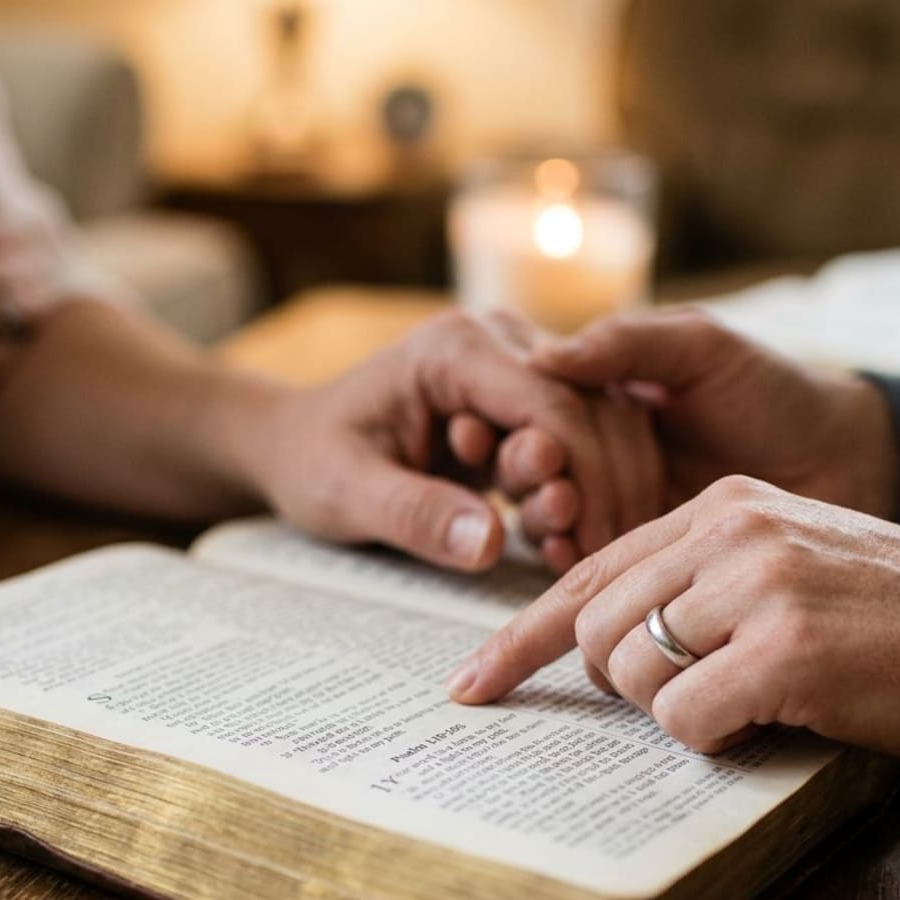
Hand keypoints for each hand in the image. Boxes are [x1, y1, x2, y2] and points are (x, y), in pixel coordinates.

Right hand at [0, 217, 55, 467]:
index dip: (20, 246)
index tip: (35, 257)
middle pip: (21, 264)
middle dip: (40, 276)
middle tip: (54, 289)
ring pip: (30, 304)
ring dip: (40, 312)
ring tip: (46, 318)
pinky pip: (20, 351)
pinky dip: (22, 353)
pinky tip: (20, 358)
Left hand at [225, 309, 660, 572]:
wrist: (297, 444)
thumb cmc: (312, 461)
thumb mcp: (346, 493)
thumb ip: (416, 514)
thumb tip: (491, 544)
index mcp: (453, 349)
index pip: (550, 403)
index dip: (583, 475)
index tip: (588, 541)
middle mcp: (496, 342)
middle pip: (590, 406)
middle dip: (602, 487)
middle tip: (591, 556)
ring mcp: (516, 368)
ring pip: (600, 421)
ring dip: (600, 490)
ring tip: (573, 552)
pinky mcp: (522, 403)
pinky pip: (580, 441)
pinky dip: (585, 491)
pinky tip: (565, 541)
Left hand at [449, 476, 899, 763]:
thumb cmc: (888, 620)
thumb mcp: (779, 572)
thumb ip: (692, 587)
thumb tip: (606, 648)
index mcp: (719, 509)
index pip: (587, 574)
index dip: (520, 637)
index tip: (472, 683)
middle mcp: (730, 529)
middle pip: (598, 632)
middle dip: (624, 686)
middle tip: (696, 696)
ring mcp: (758, 580)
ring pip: (633, 673)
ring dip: (678, 710)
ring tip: (754, 696)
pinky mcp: (788, 643)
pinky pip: (687, 718)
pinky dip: (718, 737)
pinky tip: (777, 714)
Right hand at [516, 308, 899, 525]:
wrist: (842, 463)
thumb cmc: (775, 393)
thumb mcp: (700, 348)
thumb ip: (625, 343)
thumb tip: (542, 356)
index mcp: (599, 399)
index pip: (535, 415)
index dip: (526, 432)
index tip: (539, 448)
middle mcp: (594, 454)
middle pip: (529, 471)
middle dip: (527, 481)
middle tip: (554, 491)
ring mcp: (610, 507)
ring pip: (547, 518)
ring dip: (544, 521)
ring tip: (565, 518)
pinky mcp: (637, 557)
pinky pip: (590, 564)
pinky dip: (574, 562)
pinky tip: (576, 559)